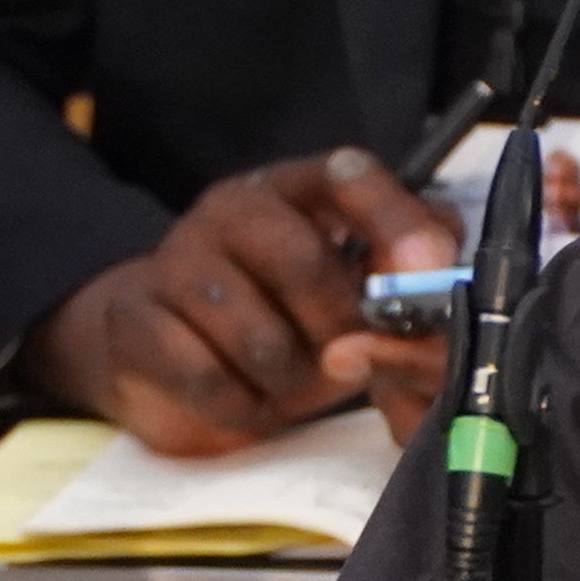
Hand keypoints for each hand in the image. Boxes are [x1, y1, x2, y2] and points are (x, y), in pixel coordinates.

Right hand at [26, 148, 462, 454]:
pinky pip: (206, 377)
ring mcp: (175, 260)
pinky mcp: (133, 320)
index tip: (428, 271)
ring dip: (288, 381)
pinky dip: (240, 407)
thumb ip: (404, 281)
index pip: (347, 173)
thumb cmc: (277, 322)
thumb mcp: (349, 295)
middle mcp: (230, 210)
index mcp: (291, 190)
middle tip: (345, 358)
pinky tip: (244, 401)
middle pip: (304, 261)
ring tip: (286, 383)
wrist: (162, 360)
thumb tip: (446, 281)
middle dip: (338, 328)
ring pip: (257, 336)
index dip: (394, 219)